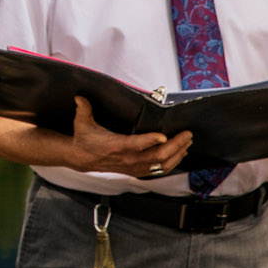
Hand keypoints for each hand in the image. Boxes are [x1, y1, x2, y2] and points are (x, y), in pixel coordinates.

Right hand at [66, 96, 192, 177]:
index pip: (135, 144)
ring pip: (162, 165)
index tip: (163, 136)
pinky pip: (159, 171)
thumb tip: (79, 97)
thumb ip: (83, 109)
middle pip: (157, 155)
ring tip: (187, 142)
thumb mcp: (82, 122)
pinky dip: (172, 163)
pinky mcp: (137, 171)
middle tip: (187, 134)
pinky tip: (180, 154)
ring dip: (177, 154)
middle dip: (175, 145)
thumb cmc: (85, 138)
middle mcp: (127, 158)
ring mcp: (134, 167)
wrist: (82, 158)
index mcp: (116, 146)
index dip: (150, 141)